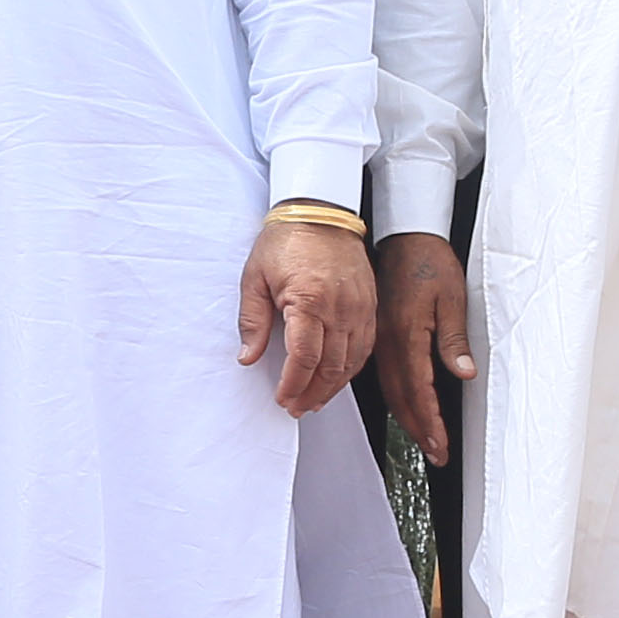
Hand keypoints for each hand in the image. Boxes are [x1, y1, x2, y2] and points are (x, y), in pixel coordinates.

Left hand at [241, 214, 374, 417]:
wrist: (321, 211)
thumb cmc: (287, 239)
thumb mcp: (255, 277)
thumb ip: (252, 320)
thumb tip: (248, 355)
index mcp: (309, 299)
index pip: (304, 358)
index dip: (293, 384)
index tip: (282, 397)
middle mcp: (340, 307)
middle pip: (331, 367)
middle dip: (311, 393)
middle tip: (295, 406)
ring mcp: (359, 307)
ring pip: (351, 362)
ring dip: (332, 387)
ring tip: (313, 399)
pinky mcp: (369, 305)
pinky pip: (365, 347)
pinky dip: (351, 368)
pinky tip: (337, 377)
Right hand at [371, 230, 472, 449]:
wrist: (403, 235)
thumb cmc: (429, 261)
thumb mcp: (452, 297)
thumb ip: (455, 338)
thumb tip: (463, 372)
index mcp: (407, 334)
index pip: (420, 389)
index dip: (430, 421)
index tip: (440, 444)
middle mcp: (389, 341)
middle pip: (401, 397)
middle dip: (419, 429)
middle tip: (435, 453)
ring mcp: (381, 338)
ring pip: (391, 389)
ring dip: (407, 417)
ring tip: (423, 438)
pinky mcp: (380, 334)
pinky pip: (384, 374)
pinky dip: (396, 397)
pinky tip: (404, 406)